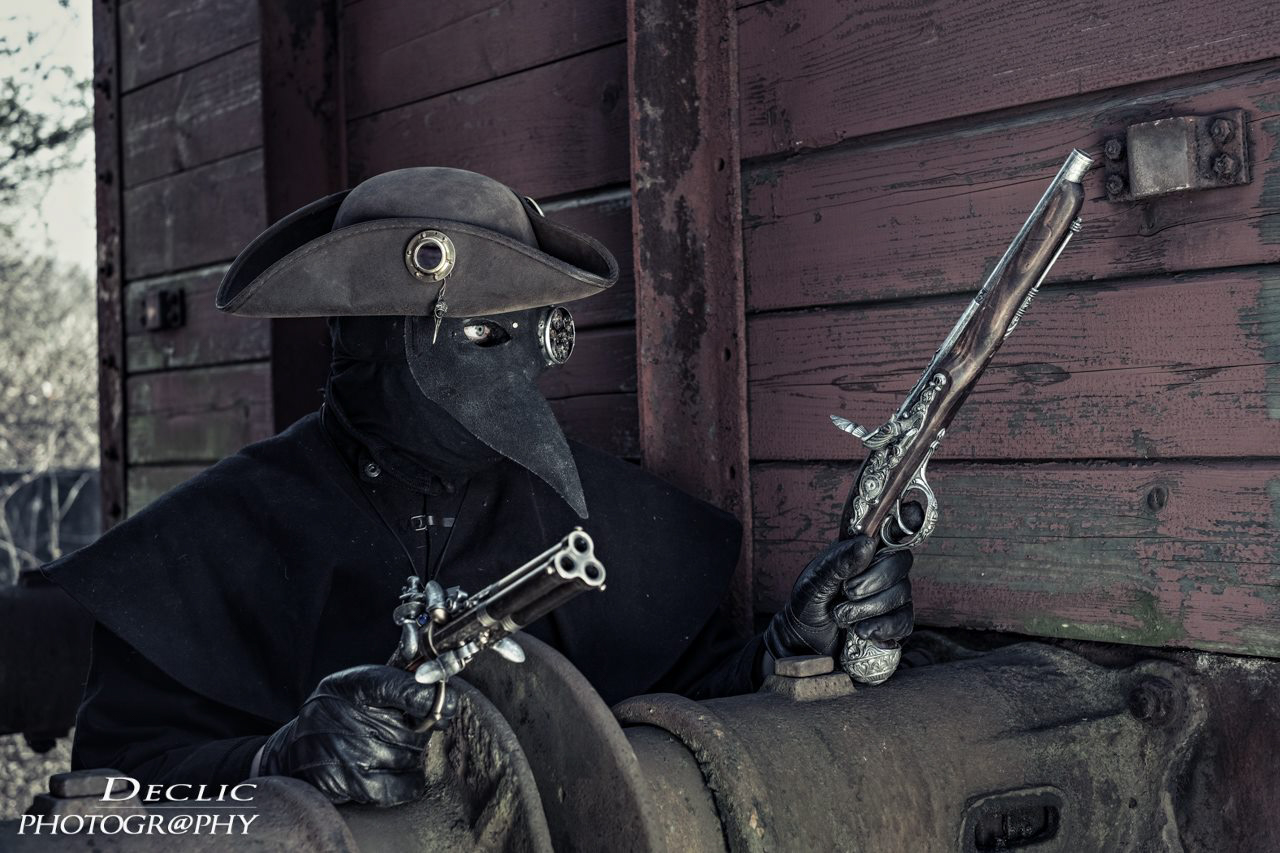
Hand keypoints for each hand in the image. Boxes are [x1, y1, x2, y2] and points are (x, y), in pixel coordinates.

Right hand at [257, 665, 454, 806]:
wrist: (297, 749)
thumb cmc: (336, 711)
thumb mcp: (358, 683)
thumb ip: (396, 680)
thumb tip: (441, 680)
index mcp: (358, 685)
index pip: (412, 690)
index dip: (439, 698)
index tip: (448, 704)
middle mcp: (354, 716)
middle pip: (419, 728)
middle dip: (420, 730)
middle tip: (401, 728)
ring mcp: (354, 752)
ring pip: (414, 756)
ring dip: (410, 755)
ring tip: (386, 746)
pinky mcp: (354, 783)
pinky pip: (405, 786)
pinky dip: (410, 781)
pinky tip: (398, 771)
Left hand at [764, 502, 921, 661]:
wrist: (804, 643)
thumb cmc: (808, 605)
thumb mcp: (814, 581)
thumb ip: (839, 562)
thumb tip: (867, 543)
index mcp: (862, 551)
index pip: (893, 529)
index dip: (908, 518)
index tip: (910, 513)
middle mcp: (881, 569)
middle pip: (901, 562)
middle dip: (874, 580)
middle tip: (847, 591)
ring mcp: (891, 596)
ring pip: (901, 594)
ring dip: (868, 608)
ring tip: (842, 616)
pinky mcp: (894, 623)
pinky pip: (904, 621)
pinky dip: (881, 627)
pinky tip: (862, 631)